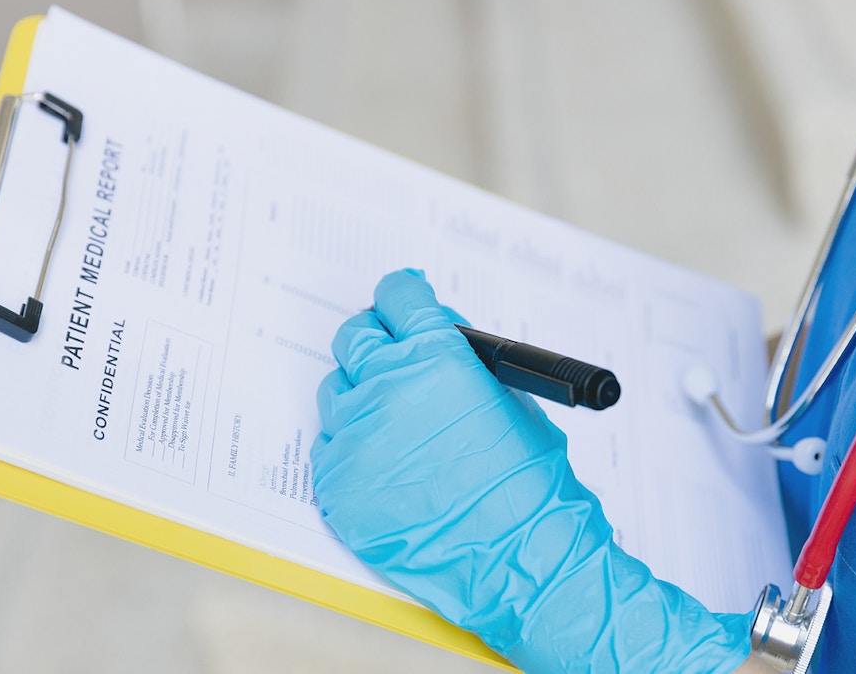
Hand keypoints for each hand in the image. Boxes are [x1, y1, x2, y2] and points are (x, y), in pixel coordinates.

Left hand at [312, 269, 751, 672]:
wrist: (516, 557)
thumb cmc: (526, 482)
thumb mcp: (509, 397)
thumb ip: (461, 359)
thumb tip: (436, 336)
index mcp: (437, 355)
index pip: (398, 296)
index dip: (401, 300)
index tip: (399, 305)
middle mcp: (387, 386)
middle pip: (356, 336)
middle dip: (373, 341)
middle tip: (387, 359)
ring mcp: (356, 435)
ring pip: (337, 392)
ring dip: (361, 400)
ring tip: (395, 430)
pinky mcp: (336, 480)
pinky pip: (329, 448)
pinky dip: (352, 452)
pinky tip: (386, 470)